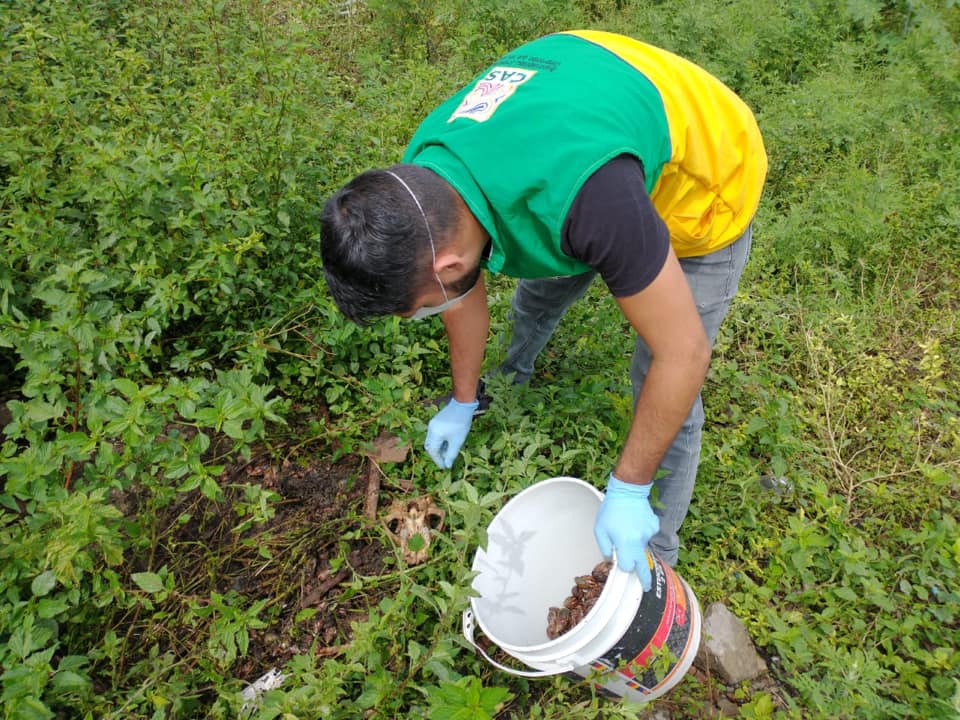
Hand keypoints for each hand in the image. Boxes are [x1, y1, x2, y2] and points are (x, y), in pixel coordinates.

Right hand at [424, 398, 478, 468]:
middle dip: (437, 455)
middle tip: (445, 461)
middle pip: (430, 447)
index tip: (445, 467)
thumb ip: (451, 454)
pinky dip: (439, 441)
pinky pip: (434, 435)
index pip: (433, 452)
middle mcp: (431, 429)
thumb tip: (447, 465)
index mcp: (435, 434)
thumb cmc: (461, 423)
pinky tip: (448, 443)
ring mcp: (432, 424)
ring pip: (432, 441)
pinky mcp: (435, 421)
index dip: (438, 461)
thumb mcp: (457, 441)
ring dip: (438, 448)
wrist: (462, 404)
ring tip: (448, 452)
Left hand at [593, 472, 659, 590]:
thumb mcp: (600, 529)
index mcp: (625, 543)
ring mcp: (649, 533)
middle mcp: (639, 541)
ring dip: (636, 546)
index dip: (623, 568)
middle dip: (644, 577)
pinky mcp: (654, 526)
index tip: (622, 570)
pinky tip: (634, 523)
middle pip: (643, 564)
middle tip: (647, 586)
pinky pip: (647, 536)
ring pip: (643, 547)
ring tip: (627, 530)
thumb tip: (611, 560)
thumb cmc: (611, 510)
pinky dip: (641, 534)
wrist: (628, 490)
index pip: (627, 566)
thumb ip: (605, 548)